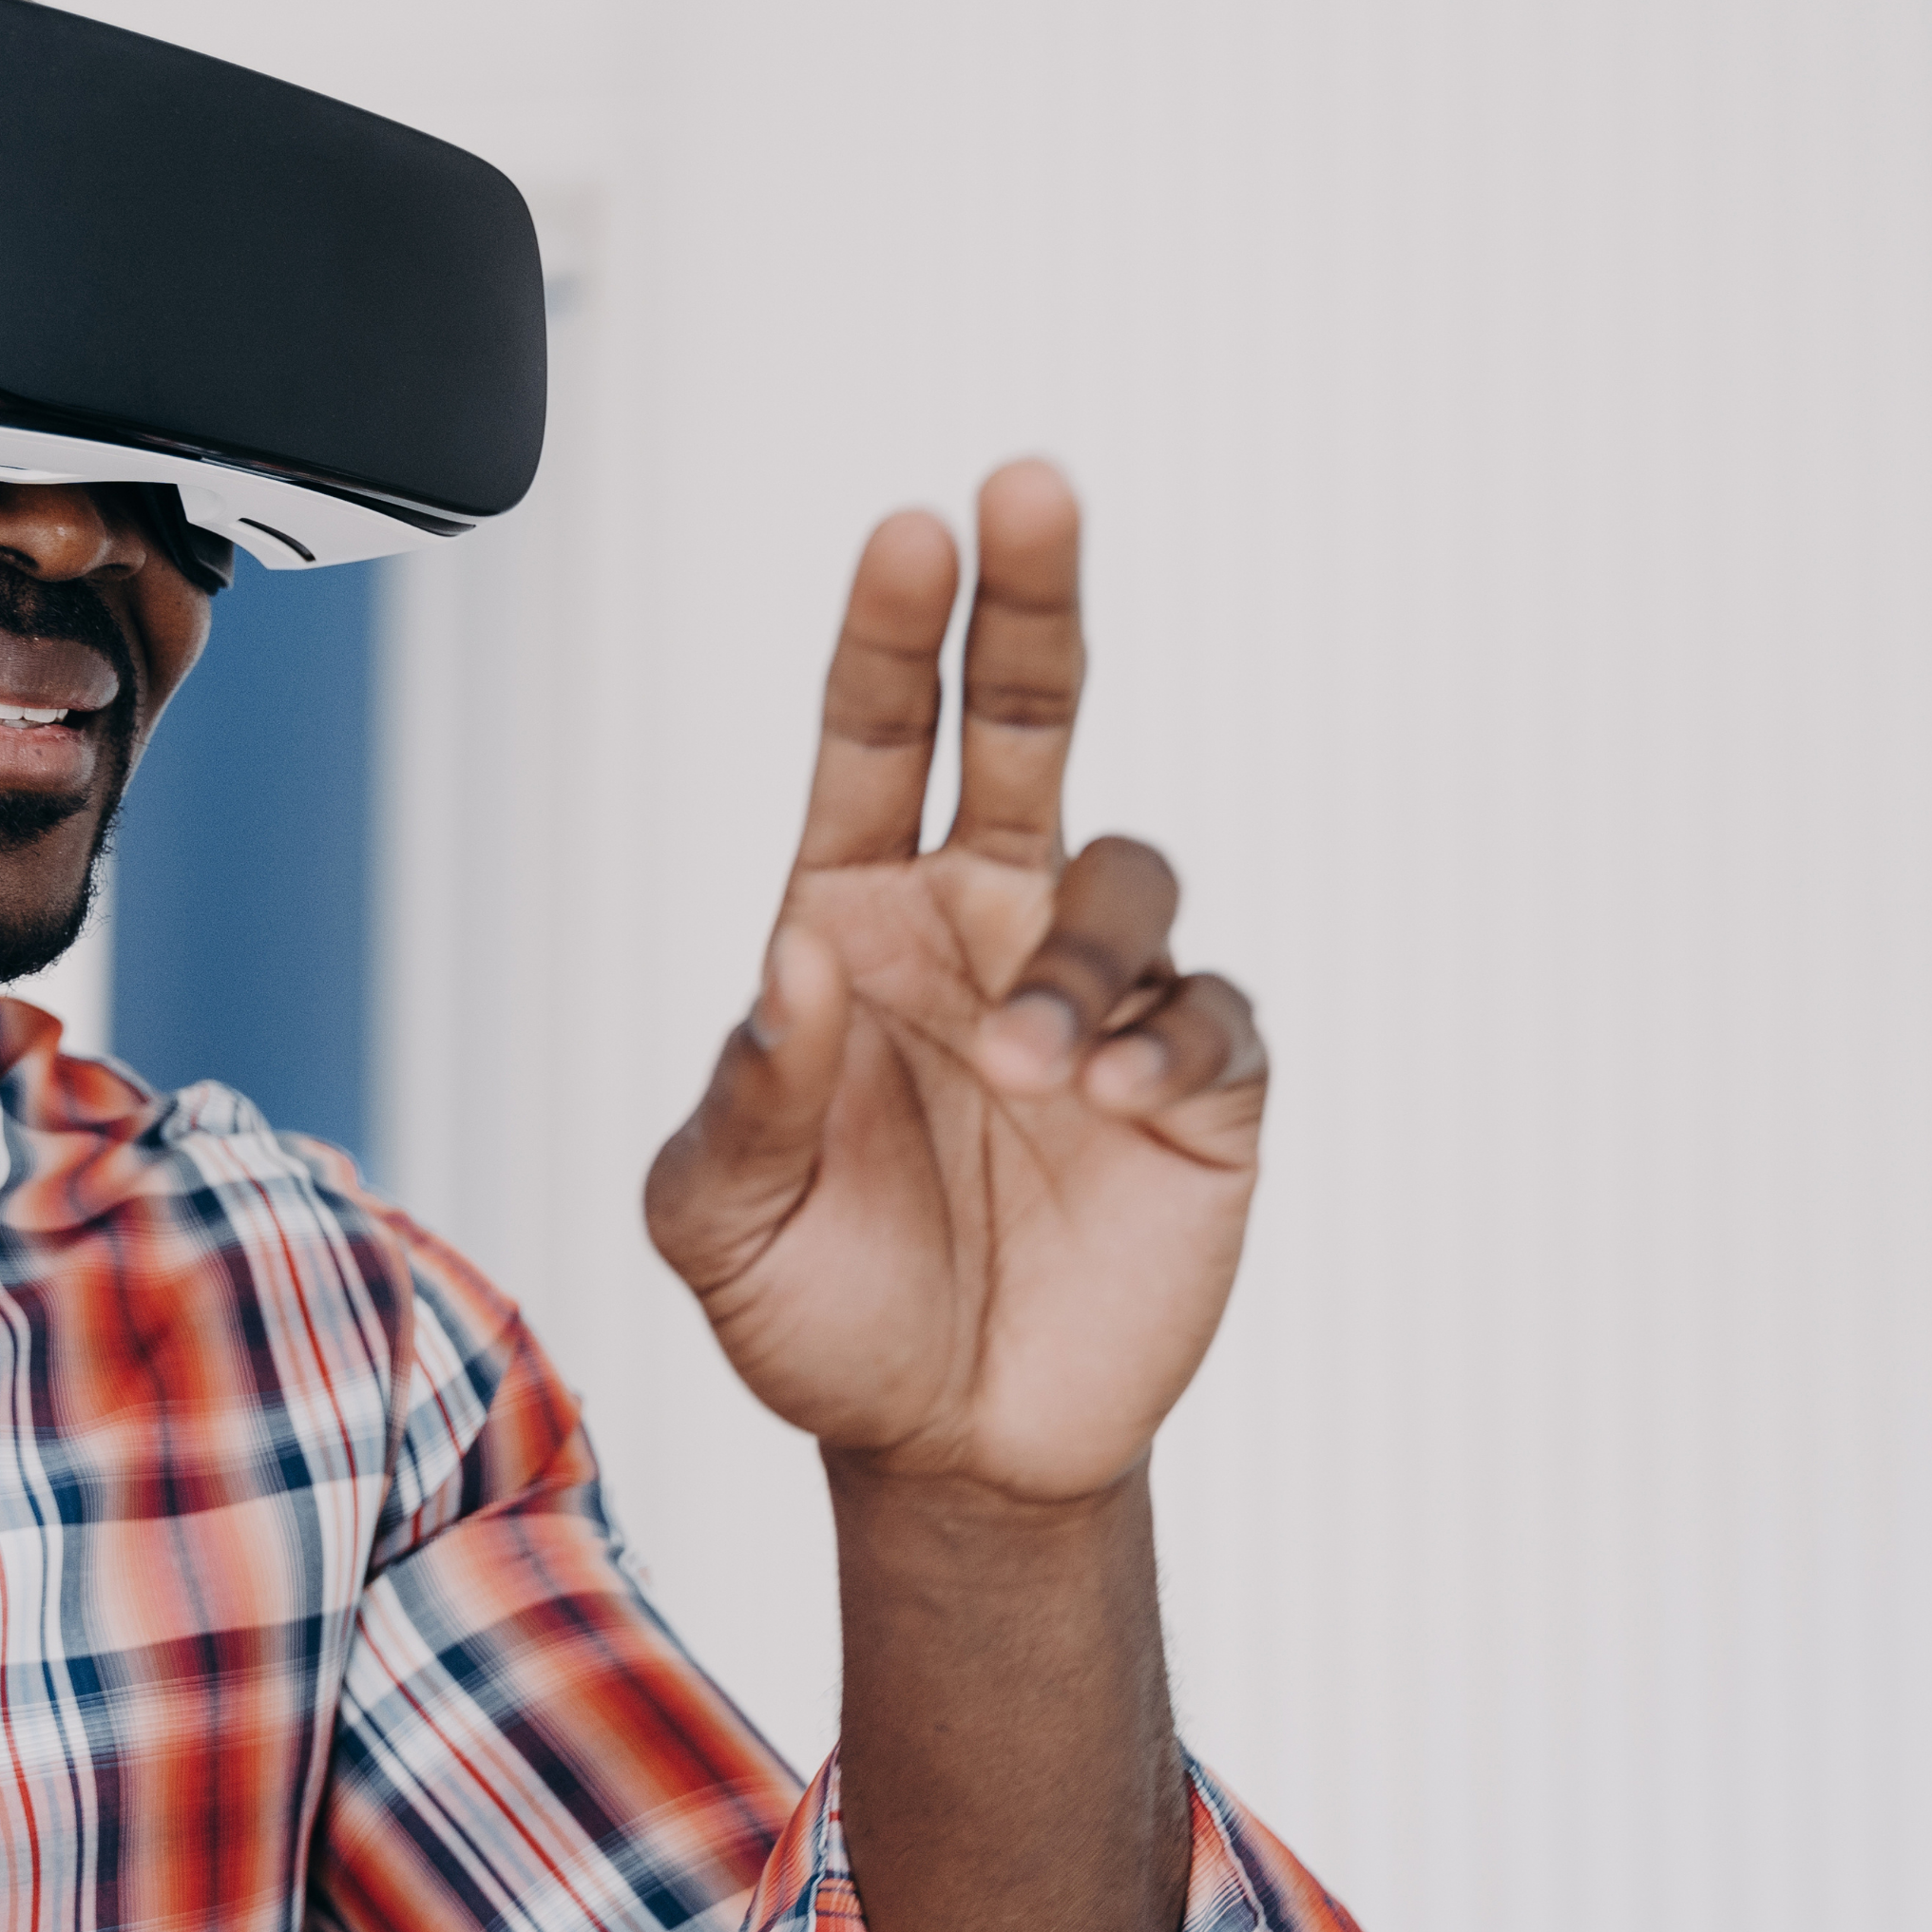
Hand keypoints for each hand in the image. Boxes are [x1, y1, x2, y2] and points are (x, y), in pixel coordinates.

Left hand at [645, 460, 1266, 1506]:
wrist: (946, 1446)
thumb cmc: (820, 1310)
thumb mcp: (720, 1220)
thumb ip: (746, 1094)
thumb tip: (800, 957)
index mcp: (859, 922)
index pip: (873, 742)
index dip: (890, 637)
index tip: (910, 529)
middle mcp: (983, 929)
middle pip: (1023, 722)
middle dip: (1031, 604)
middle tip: (1030, 485)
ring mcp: (1095, 999)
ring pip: (1125, 879)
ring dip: (1080, 954)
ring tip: (1030, 1064)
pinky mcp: (1197, 1089)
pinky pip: (1211, 1014)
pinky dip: (1170, 1038)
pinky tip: (1115, 1095)